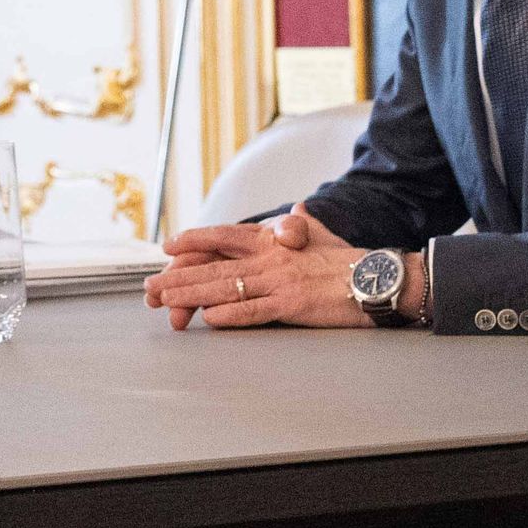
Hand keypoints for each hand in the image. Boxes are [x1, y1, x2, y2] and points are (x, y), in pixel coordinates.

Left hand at [142, 215, 371, 330]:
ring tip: (165, 303)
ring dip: (191, 296)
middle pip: (215, 265)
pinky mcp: (291, 303)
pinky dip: (229, 314)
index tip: (168, 247)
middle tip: (150, 288)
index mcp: (273, 239)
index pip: (225, 236)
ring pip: (225, 287)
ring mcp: (279, 280)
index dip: (194, 240)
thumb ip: (303, 224)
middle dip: (179, 276)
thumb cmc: (348, 259)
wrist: (377, 277)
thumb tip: (298, 207)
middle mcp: (270, 257)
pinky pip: (253, 309)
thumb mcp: (321, 234)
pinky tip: (208, 319)